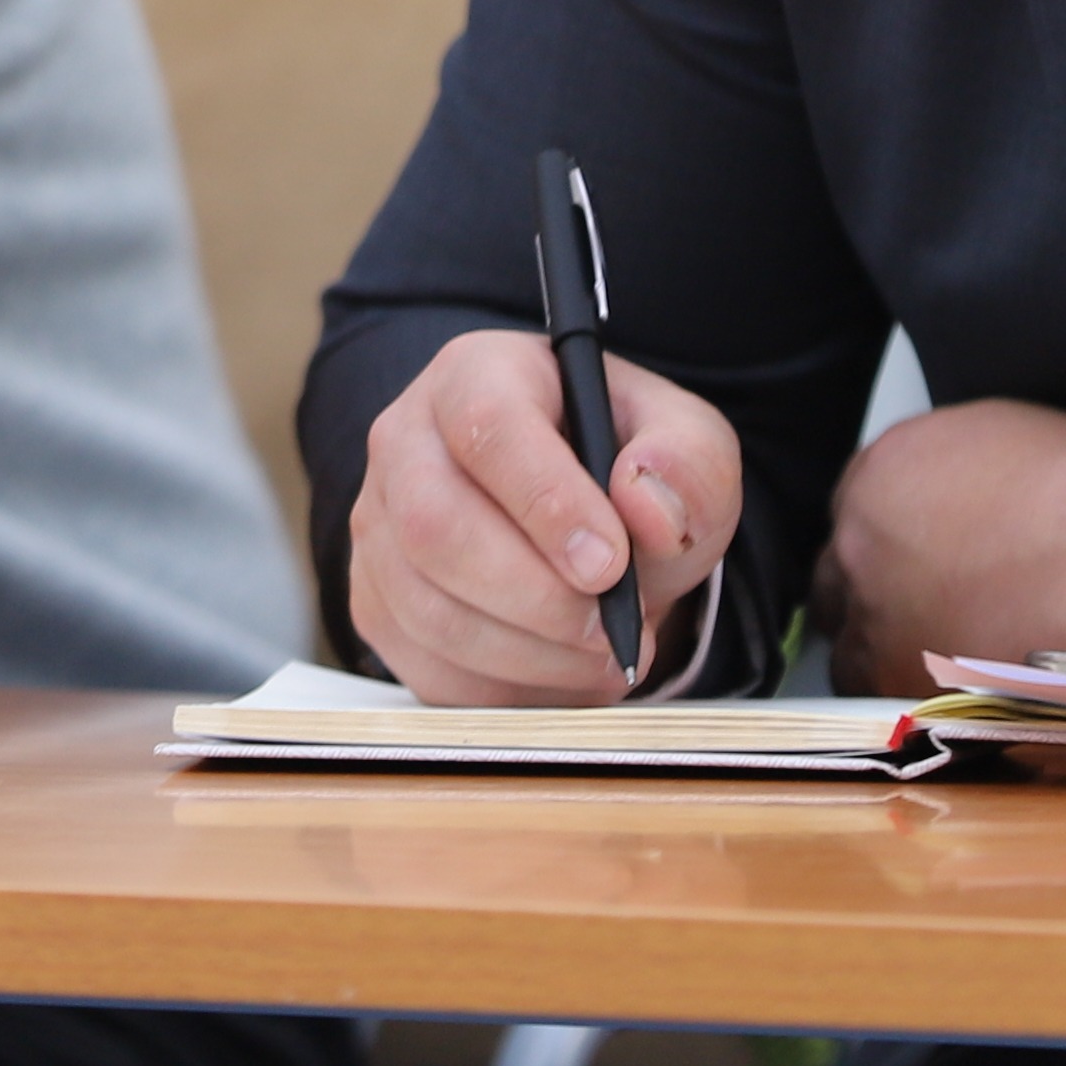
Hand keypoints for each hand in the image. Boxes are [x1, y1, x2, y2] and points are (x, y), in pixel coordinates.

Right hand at [348, 329, 742, 706]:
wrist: (589, 525)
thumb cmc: (626, 470)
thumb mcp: (686, 445)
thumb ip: (688, 463)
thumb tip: (649, 507)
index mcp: (477, 374)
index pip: (486, 426)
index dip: (545, 501)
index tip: (610, 564)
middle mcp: (406, 441)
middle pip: (434, 526)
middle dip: (537, 598)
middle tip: (613, 629)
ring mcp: (378, 527)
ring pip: (428, 610)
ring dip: (531, 655)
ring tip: (603, 654)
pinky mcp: (377, 604)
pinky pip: (426, 668)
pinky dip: (506, 690)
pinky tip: (559, 670)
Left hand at [809, 398, 1065, 692]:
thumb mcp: (999, 440)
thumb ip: (949, 475)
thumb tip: (958, 503)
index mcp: (879, 474)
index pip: (852, 514)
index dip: (885, 541)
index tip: (909, 559)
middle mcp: (859, 547)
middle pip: (838, 581)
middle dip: (871, 596)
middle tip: (920, 609)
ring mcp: (875, 620)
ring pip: (850, 650)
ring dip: (884, 655)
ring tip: (942, 662)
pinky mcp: (903, 684)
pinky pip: (882, 700)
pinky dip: (909, 697)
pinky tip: (952, 692)